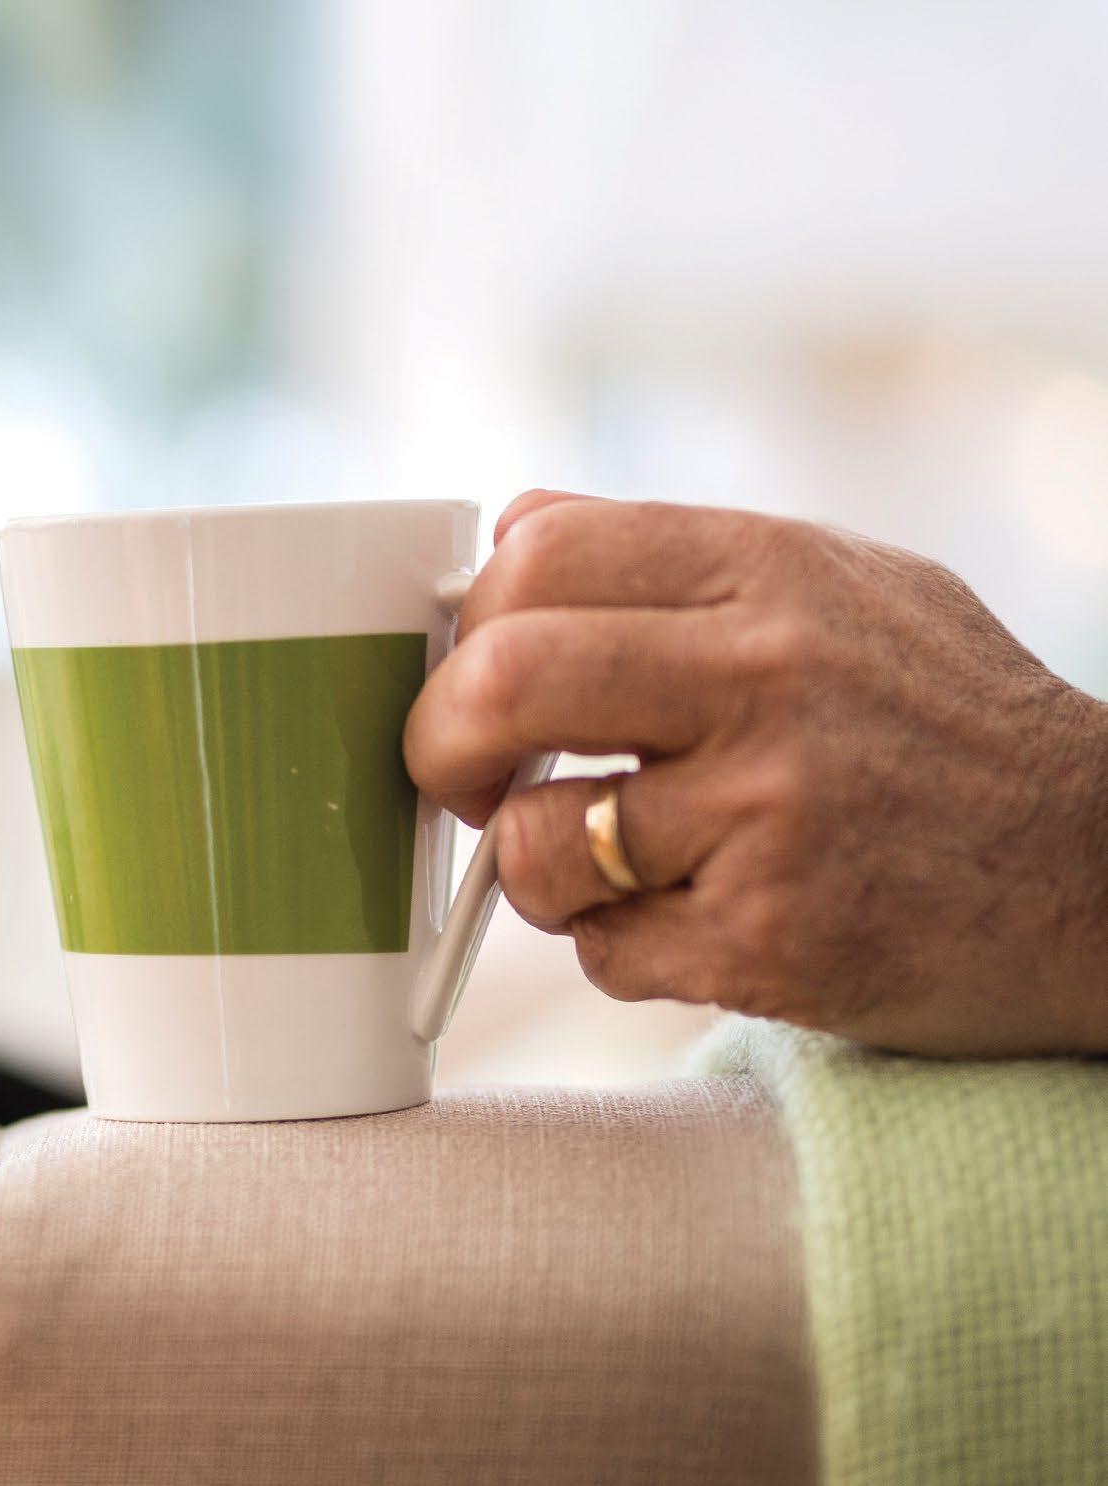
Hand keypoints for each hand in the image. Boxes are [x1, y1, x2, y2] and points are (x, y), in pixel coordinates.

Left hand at [404, 491, 1107, 1056]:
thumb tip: (510, 534)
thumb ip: (677, 553)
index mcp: (766, 571)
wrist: (1107, 873)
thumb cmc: (953, 720)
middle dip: (443, 743)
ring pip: (541, 843)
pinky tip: (693, 924)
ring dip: (539, 870)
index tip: (477, 668)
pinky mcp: (775, 944)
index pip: (537, 553)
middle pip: (503, 682)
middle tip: (463, 779)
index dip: (476, 617)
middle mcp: (762, 679)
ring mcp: (768, 816)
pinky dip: (619, 947)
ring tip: (606, 865)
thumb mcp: (844, 581)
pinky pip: (607, 951)